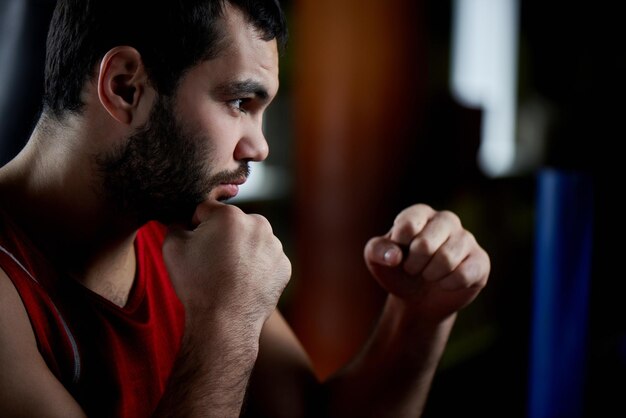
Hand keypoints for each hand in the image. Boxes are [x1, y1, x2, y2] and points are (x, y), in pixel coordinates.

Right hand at [162, 201, 291, 329]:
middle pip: (232, 223)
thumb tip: (182, 220)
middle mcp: (258, 224)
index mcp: (230, 215)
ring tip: (228, 274)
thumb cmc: (197, 284)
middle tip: (211, 262)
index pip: (206, 210)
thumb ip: (175, 224)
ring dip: (241, 250)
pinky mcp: (284, 265)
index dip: (194, 226)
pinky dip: (256, 267)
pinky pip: (266, 259)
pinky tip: (243, 282)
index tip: (194, 245)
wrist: (225, 322)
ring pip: (251, 240)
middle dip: (222, 236)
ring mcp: (275, 246)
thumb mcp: (172, 248)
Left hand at [364, 204, 489, 321]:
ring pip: (446, 260)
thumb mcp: (376, 259)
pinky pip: (464, 275)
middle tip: (412, 269)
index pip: (408, 225)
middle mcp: (446, 220)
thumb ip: (377, 250)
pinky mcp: (480, 260)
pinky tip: (445, 282)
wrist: (418, 298)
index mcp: (420, 213)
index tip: (398, 254)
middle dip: (413, 265)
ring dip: (430, 275)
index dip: (399, 247)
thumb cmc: (397, 271)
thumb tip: (394, 255)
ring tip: (428, 275)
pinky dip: (448, 285)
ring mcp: (466, 239)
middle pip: (425, 244)